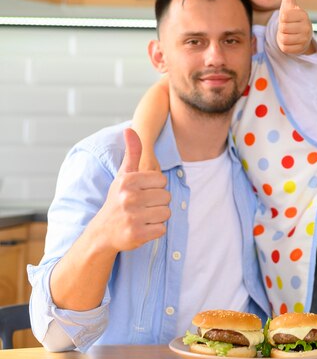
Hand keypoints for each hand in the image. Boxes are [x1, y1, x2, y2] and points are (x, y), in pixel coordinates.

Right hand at [92, 128, 170, 252]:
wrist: (103, 232)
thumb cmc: (118, 199)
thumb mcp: (123, 175)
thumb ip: (132, 152)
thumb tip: (130, 129)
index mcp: (128, 181)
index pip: (161, 180)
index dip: (155, 188)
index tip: (141, 193)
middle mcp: (129, 197)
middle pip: (166, 197)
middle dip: (158, 202)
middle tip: (142, 207)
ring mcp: (133, 217)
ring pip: (166, 213)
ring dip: (158, 217)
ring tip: (142, 216)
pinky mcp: (137, 234)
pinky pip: (162, 229)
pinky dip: (155, 230)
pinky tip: (142, 228)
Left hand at [277, 0, 313, 54]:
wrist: (300, 35)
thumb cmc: (292, 17)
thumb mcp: (290, 3)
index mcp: (303, 15)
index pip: (284, 17)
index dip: (282, 18)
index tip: (288, 18)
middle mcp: (306, 27)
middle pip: (283, 28)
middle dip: (282, 28)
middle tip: (287, 27)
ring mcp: (304, 39)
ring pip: (283, 39)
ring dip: (282, 37)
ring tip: (288, 34)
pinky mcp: (300, 49)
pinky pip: (285, 48)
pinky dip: (284, 46)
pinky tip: (290, 41)